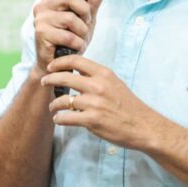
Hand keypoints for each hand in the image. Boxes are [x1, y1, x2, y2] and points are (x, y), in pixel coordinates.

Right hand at [31, 0, 107, 75]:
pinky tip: (75, 47)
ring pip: (70, 18)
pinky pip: (68, 36)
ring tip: (80, 38)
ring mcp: (40, 19)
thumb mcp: (85, 19)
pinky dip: (77, 43)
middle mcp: (42, 5)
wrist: (59, 64)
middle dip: (84, 11)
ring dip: (82, 31)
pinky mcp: (41, 34)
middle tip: (87, 22)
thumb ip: (93, 2)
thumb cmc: (70, 39)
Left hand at [41, 55, 166, 151]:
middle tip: (45, 82)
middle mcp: (98, 86)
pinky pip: (66, 118)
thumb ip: (97, 76)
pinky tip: (59, 119)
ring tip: (54, 108)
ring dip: (54, 104)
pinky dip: (59, 119)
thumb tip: (77, 69)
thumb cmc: (128, 106)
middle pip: (64, 77)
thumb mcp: (115, 83)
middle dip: (50, 80)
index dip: (59, 62)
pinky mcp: (92, 120)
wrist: (143, 126)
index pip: (75, 60)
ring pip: (62, 100)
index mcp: (104, 74)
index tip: (51, 67)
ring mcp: (94, 103)